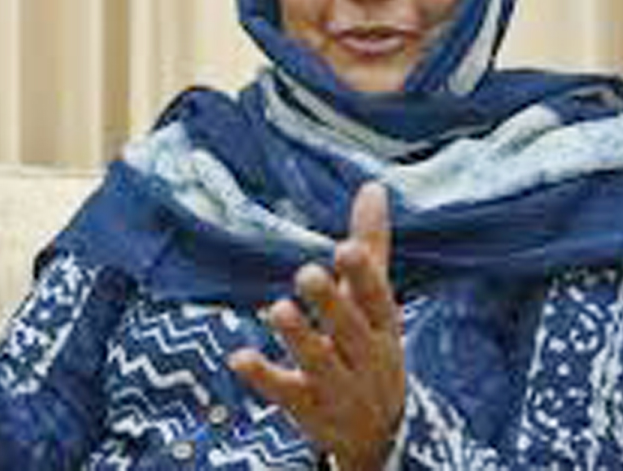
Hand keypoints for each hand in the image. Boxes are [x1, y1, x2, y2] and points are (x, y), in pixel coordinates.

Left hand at [228, 183, 404, 470]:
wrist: (379, 435)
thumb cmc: (370, 349)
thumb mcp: (375, 304)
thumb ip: (371, 247)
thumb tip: (372, 187)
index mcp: (384, 328)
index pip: (378, 300)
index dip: (364, 276)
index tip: (347, 248)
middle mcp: (365, 358)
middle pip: (350, 331)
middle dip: (331, 304)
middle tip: (306, 273)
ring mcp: (338, 388)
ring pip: (319, 363)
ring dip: (300, 338)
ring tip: (278, 308)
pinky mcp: (309, 410)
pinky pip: (285, 394)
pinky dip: (263, 377)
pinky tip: (239, 357)